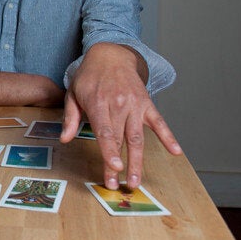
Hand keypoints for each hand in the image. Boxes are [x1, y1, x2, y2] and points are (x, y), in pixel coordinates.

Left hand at [60, 43, 181, 189]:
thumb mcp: (73, 93)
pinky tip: (176, 152)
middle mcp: (119, 105)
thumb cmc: (89, 77)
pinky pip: (159, 122)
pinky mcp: (147, 104)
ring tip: (136, 181)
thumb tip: (64, 139)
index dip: (110, 151)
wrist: (111, 55)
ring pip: (138, 137)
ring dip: (138, 161)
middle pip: (120, 139)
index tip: (114, 168)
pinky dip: (168, 137)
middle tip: (117, 184)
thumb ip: (70, 117)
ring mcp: (135, 105)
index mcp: (98, 104)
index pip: (105, 132)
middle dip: (119, 164)